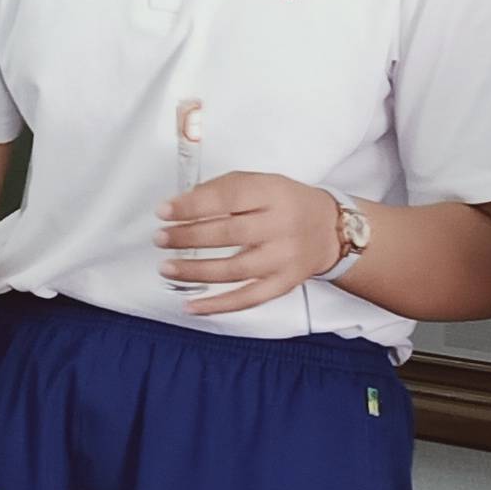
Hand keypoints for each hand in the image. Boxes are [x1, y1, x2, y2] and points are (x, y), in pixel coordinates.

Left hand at [158, 173, 342, 315]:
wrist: (329, 230)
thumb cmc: (285, 203)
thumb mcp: (261, 183)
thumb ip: (225, 190)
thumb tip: (181, 206)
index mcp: (273, 193)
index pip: (228, 197)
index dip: (192, 205)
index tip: (164, 211)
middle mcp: (281, 226)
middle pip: (229, 234)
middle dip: (188, 237)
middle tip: (161, 239)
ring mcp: (284, 258)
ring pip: (235, 270)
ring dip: (196, 271)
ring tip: (167, 267)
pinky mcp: (284, 284)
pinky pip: (248, 298)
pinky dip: (218, 305)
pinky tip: (191, 306)